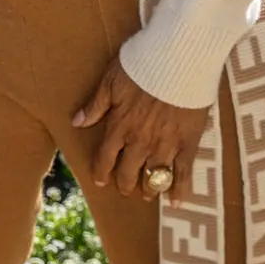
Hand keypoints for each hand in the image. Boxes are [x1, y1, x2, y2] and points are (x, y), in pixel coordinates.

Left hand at [73, 55, 210, 196]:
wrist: (178, 62)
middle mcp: (140, 142)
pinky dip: (179, 190)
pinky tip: (177, 201)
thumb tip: (77, 122)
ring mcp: (165, 145)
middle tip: (125, 188)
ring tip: (148, 193)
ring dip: (149, 189)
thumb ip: (95, 105)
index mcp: (119, 126)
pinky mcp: (187, 144)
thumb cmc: (142, 65)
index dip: (101, 171)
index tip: (100, 180)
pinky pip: (183, 174)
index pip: (105, 157)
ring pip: (154, 178)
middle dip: (124, 183)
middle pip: (128, 172)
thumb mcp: (111, 80)